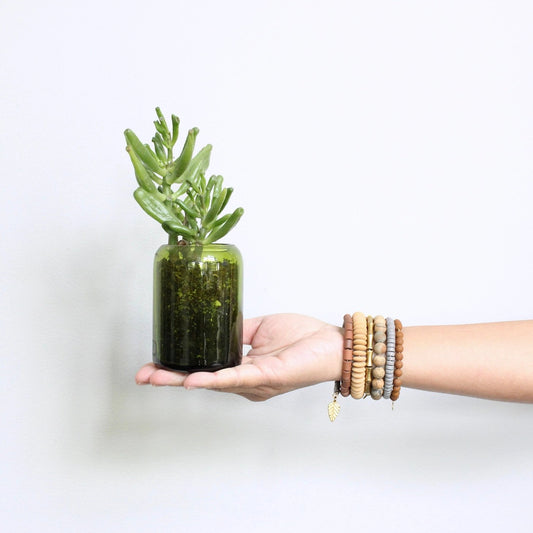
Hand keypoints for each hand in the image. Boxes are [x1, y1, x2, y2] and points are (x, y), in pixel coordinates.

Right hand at [135, 313, 342, 400]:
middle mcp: (246, 382)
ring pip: (212, 382)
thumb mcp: (261, 329)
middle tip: (141, 376)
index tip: (152, 367)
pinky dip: (213, 380)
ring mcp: (255, 383)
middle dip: (169, 379)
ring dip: (181, 380)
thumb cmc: (303, 338)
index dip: (178, 370)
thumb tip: (216, 324)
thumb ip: (238, 332)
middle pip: (201, 380)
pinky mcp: (266, 377)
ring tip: (155, 377)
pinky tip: (193, 380)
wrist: (332, 343)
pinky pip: (236, 379)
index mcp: (244, 370)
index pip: (204, 370)